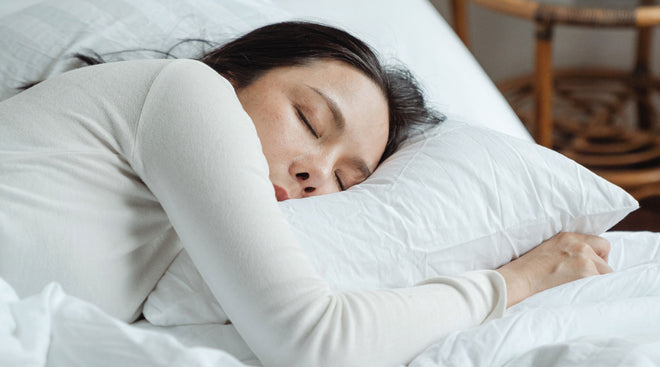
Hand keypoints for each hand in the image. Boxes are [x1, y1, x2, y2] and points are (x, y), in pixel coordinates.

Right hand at [496, 232, 611, 306]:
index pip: (600, 244)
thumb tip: (586, 262)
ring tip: (579, 290)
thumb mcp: (548, 250)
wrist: (518, 280)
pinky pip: (603, 285)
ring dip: (597, 282)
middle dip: (598, 272)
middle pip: (605, 259)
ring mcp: (584, 259)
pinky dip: (595, 292)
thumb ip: (568, 251)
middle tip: (582, 283)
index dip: (597, 258)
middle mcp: (579, 245)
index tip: (588, 269)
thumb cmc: (528, 271)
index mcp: (568, 237)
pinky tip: (580, 294)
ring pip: (606, 274)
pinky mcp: (586, 273)